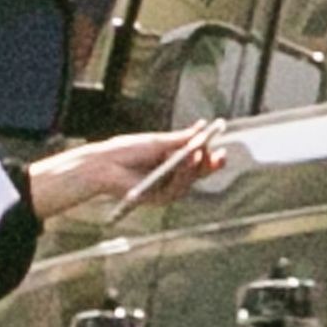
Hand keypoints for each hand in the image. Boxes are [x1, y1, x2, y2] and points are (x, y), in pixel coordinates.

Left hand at [29, 119, 225, 222]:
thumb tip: (201, 127)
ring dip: (195, 167)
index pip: (196, 159)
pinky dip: (181, 176)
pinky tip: (183, 163)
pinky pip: (176, 190)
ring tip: (198, 153)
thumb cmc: (127, 150)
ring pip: (189, 181)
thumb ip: (180, 138)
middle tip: (220, 155)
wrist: (106, 164)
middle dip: (210, 165)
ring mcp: (165, 188)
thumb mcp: (157, 141)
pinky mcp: (158, 198)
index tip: (220, 145)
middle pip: (197, 173)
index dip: (209, 155)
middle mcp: (171, 175)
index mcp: (171, 159)